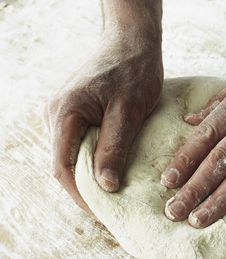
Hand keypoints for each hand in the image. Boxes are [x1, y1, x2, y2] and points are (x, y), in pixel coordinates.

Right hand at [46, 30, 162, 210]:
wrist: (132, 43)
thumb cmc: (134, 72)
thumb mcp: (128, 111)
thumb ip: (114, 147)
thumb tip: (105, 186)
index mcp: (65, 113)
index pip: (64, 167)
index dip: (82, 195)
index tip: (103, 213)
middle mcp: (56, 113)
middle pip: (65, 163)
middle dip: (86, 189)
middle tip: (110, 209)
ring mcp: (63, 112)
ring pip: (72, 154)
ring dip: (90, 176)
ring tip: (113, 195)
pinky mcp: (75, 111)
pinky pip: (79, 143)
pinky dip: (92, 160)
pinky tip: (110, 170)